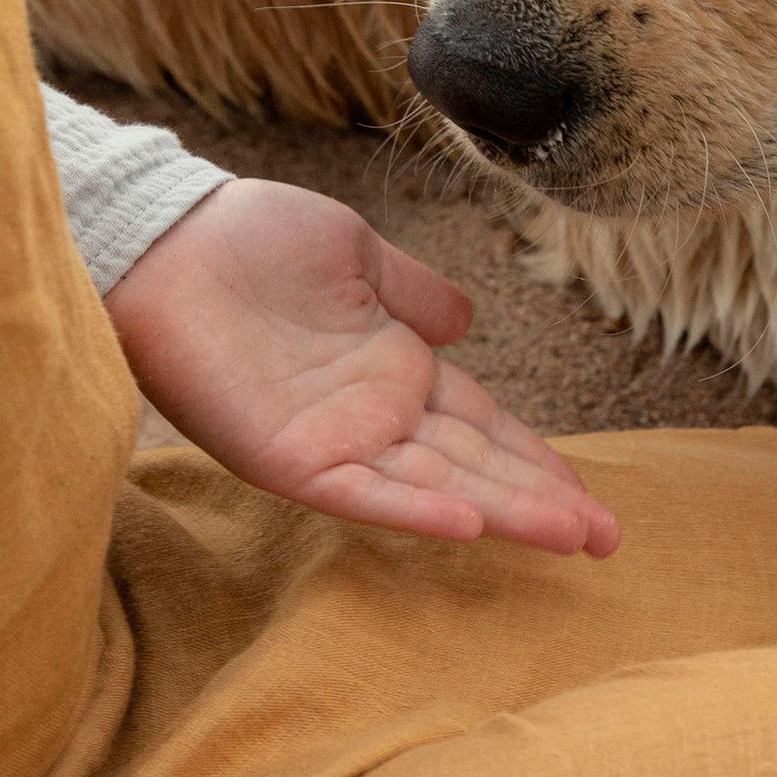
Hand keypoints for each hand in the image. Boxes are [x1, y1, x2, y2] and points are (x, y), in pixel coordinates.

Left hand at [106, 179, 619, 556]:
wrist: (168, 236)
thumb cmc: (250, 238)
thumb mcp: (354, 252)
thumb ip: (412, 292)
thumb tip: (466, 322)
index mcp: (394, 369)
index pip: (484, 426)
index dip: (539, 460)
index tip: (592, 497)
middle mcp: (372, 416)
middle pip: (476, 466)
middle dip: (543, 502)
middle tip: (609, 540)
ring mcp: (333, 441)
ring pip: (436, 484)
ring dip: (504, 511)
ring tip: (571, 536)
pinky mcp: (286, 456)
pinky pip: (359, 491)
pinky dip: (413, 507)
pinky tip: (468, 524)